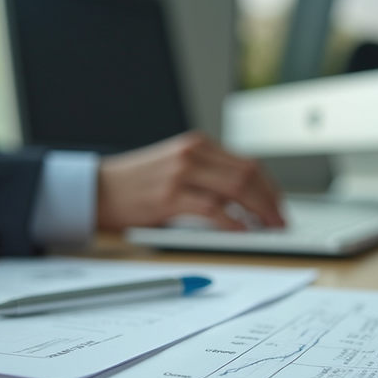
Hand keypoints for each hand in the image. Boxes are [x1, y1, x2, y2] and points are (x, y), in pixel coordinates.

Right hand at [97, 132, 285, 230]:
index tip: (278, 206)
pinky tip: (243, 232)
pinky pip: (213, 209)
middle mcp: (192, 153)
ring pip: (236, 188)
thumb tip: (242, 200)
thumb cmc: (135, 184)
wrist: (97, 189)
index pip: (247, 163)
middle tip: (280, 221)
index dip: (269, 187)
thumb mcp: (174, 167)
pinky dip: (234, 222)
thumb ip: (206, 175)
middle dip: (270, 200)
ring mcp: (181, 173)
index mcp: (197, 145)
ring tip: (268, 228)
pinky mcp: (170, 196)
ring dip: (259, 211)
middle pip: (248, 174)